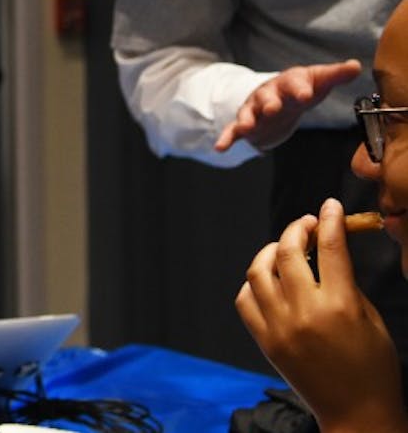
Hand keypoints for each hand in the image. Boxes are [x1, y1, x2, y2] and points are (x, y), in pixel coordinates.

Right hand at [216, 60, 360, 150]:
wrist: (278, 97)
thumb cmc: (301, 89)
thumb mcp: (318, 82)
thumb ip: (336, 75)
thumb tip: (355, 66)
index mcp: (289, 82)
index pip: (295, 81)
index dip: (300, 88)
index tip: (306, 95)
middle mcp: (268, 93)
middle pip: (268, 96)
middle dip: (269, 102)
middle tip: (272, 109)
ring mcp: (254, 108)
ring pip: (248, 112)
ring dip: (246, 119)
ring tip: (245, 127)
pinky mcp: (245, 123)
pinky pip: (232, 130)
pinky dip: (226, 138)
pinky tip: (219, 147)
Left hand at [236, 199, 406, 431]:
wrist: (356, 412)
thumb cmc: (373, 367)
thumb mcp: (371, 320)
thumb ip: (347, 285)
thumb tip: (328, 254)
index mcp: (340, 305)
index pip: (331, 248)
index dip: (330, 220)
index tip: (330, 206)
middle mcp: (305, 312)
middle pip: (287, 252)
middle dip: (296, 229)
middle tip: (307, 224)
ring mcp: (279, 327)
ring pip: (258, 271)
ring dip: (269, 251)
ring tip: (285, 247)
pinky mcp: (264, 341)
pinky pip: (245, 299)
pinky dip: (253, 282)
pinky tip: (268, 278)